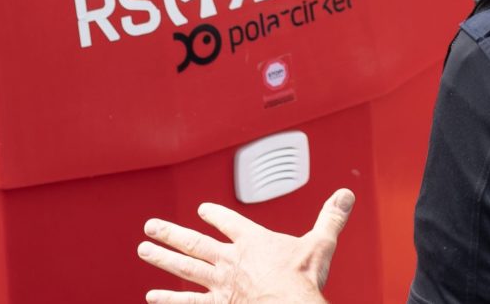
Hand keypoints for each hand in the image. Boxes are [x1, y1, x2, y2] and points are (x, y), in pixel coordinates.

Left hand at [138, 190, 354, 303]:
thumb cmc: (302, 280)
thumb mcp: (320, 243)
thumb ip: (330, 218)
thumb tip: (345, 196)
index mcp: (252, 242)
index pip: (229, 222)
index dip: (214, 214)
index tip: (202, 209)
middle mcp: (230, 260)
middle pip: (195, 243)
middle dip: (171, 233)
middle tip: (150, 226)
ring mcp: (220, 283)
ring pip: (185, 268)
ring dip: (163, 259)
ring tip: (144, 251)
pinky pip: (188, 303)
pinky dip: (170, 300)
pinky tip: (152, 297)